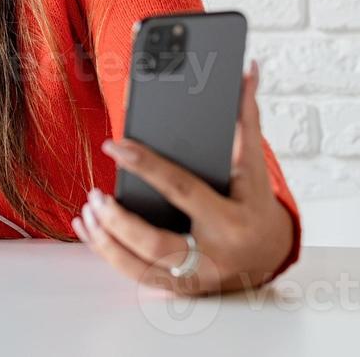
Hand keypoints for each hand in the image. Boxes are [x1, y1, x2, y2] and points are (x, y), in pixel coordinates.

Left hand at [74, 60, 295, 295]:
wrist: (272, 254)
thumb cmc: (256, 203)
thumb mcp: (253, 165)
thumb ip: (246, 118)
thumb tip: (248, 70)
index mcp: (231, 220)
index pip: (183, 190)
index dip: (146, 166)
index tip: (114, 145)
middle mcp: (213, 256)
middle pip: (156, 245)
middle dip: (119, 222)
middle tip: (95, 196)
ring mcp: (195, 278)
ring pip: (141, 268)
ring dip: (107, 241)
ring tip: (87, 213)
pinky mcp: (180, 288)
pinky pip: (137, 276)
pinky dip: (108, 255)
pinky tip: (89, 231)